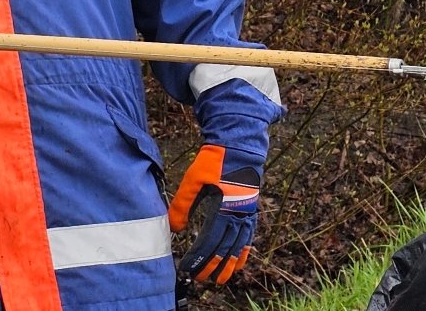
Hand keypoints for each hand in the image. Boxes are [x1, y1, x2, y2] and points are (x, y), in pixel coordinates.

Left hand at [169, 144, 261, 285]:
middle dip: (212, 265)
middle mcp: (238, 213)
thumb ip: (182, 205)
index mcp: (223, 207)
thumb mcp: (193, 180)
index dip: (199, 257)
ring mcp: (247, 212)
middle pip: (225, 247)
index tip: (188, 268)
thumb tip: (174, 229)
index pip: (209, 240)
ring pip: (239, 245)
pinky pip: (249, 235)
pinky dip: (244, 250)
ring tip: (222, 279)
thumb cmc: (214, 161)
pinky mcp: (251, 208)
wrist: (239, 144)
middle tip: (200, 279)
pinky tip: (240, 261)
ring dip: (230, 263)